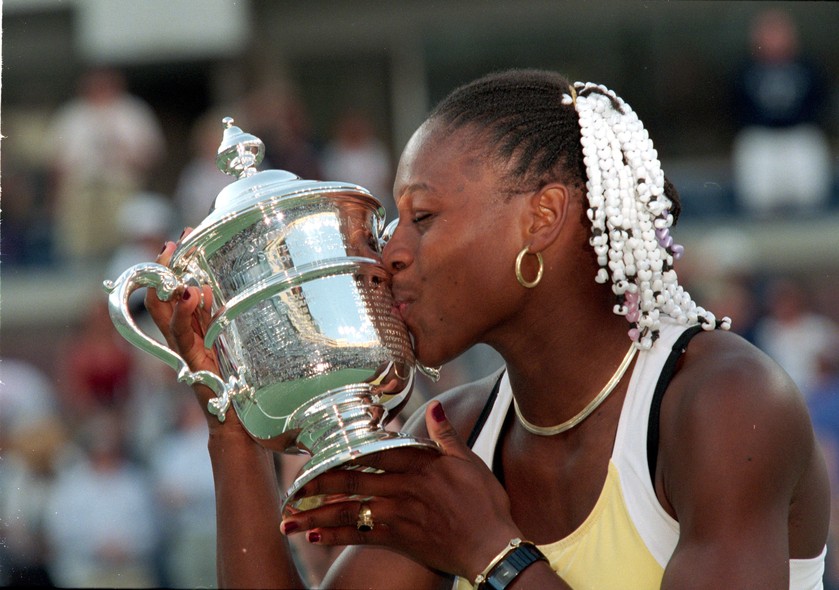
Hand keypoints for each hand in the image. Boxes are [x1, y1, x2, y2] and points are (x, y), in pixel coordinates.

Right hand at [144, 232, 231, 430]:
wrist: (236, 421)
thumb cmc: (236, 383)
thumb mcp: (228, 340)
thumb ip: (215, 317)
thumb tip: (208, 286)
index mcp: (191, 330)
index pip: (172, 291)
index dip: (171, 265)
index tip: (181, 238)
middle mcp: (181, 338)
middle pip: (160, 296)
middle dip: (162, 267)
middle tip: (173, 241)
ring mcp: (184, 349)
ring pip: (164, 311)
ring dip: (169, 281)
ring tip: (176, 256)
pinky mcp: (192, 362)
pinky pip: (183, 334)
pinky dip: (184, 312)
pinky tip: (192, 293)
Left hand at [280, 401, 521, 579]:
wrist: (492, 547)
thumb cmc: (485, 503)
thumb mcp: (469, 461)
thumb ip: (446, 435)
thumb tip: (435, 406)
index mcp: (418, 464)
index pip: (373, 452)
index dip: (343, 452)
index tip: (317, 452)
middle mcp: (402, 487)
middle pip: (352, 481)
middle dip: (317, 484)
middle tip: (289, 486)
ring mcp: (397, 514)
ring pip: (349, 510)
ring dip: (316, 514)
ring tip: (287, 519)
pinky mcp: (398, 539)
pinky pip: (360, 536)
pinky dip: (336, 535)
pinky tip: (314, 535)